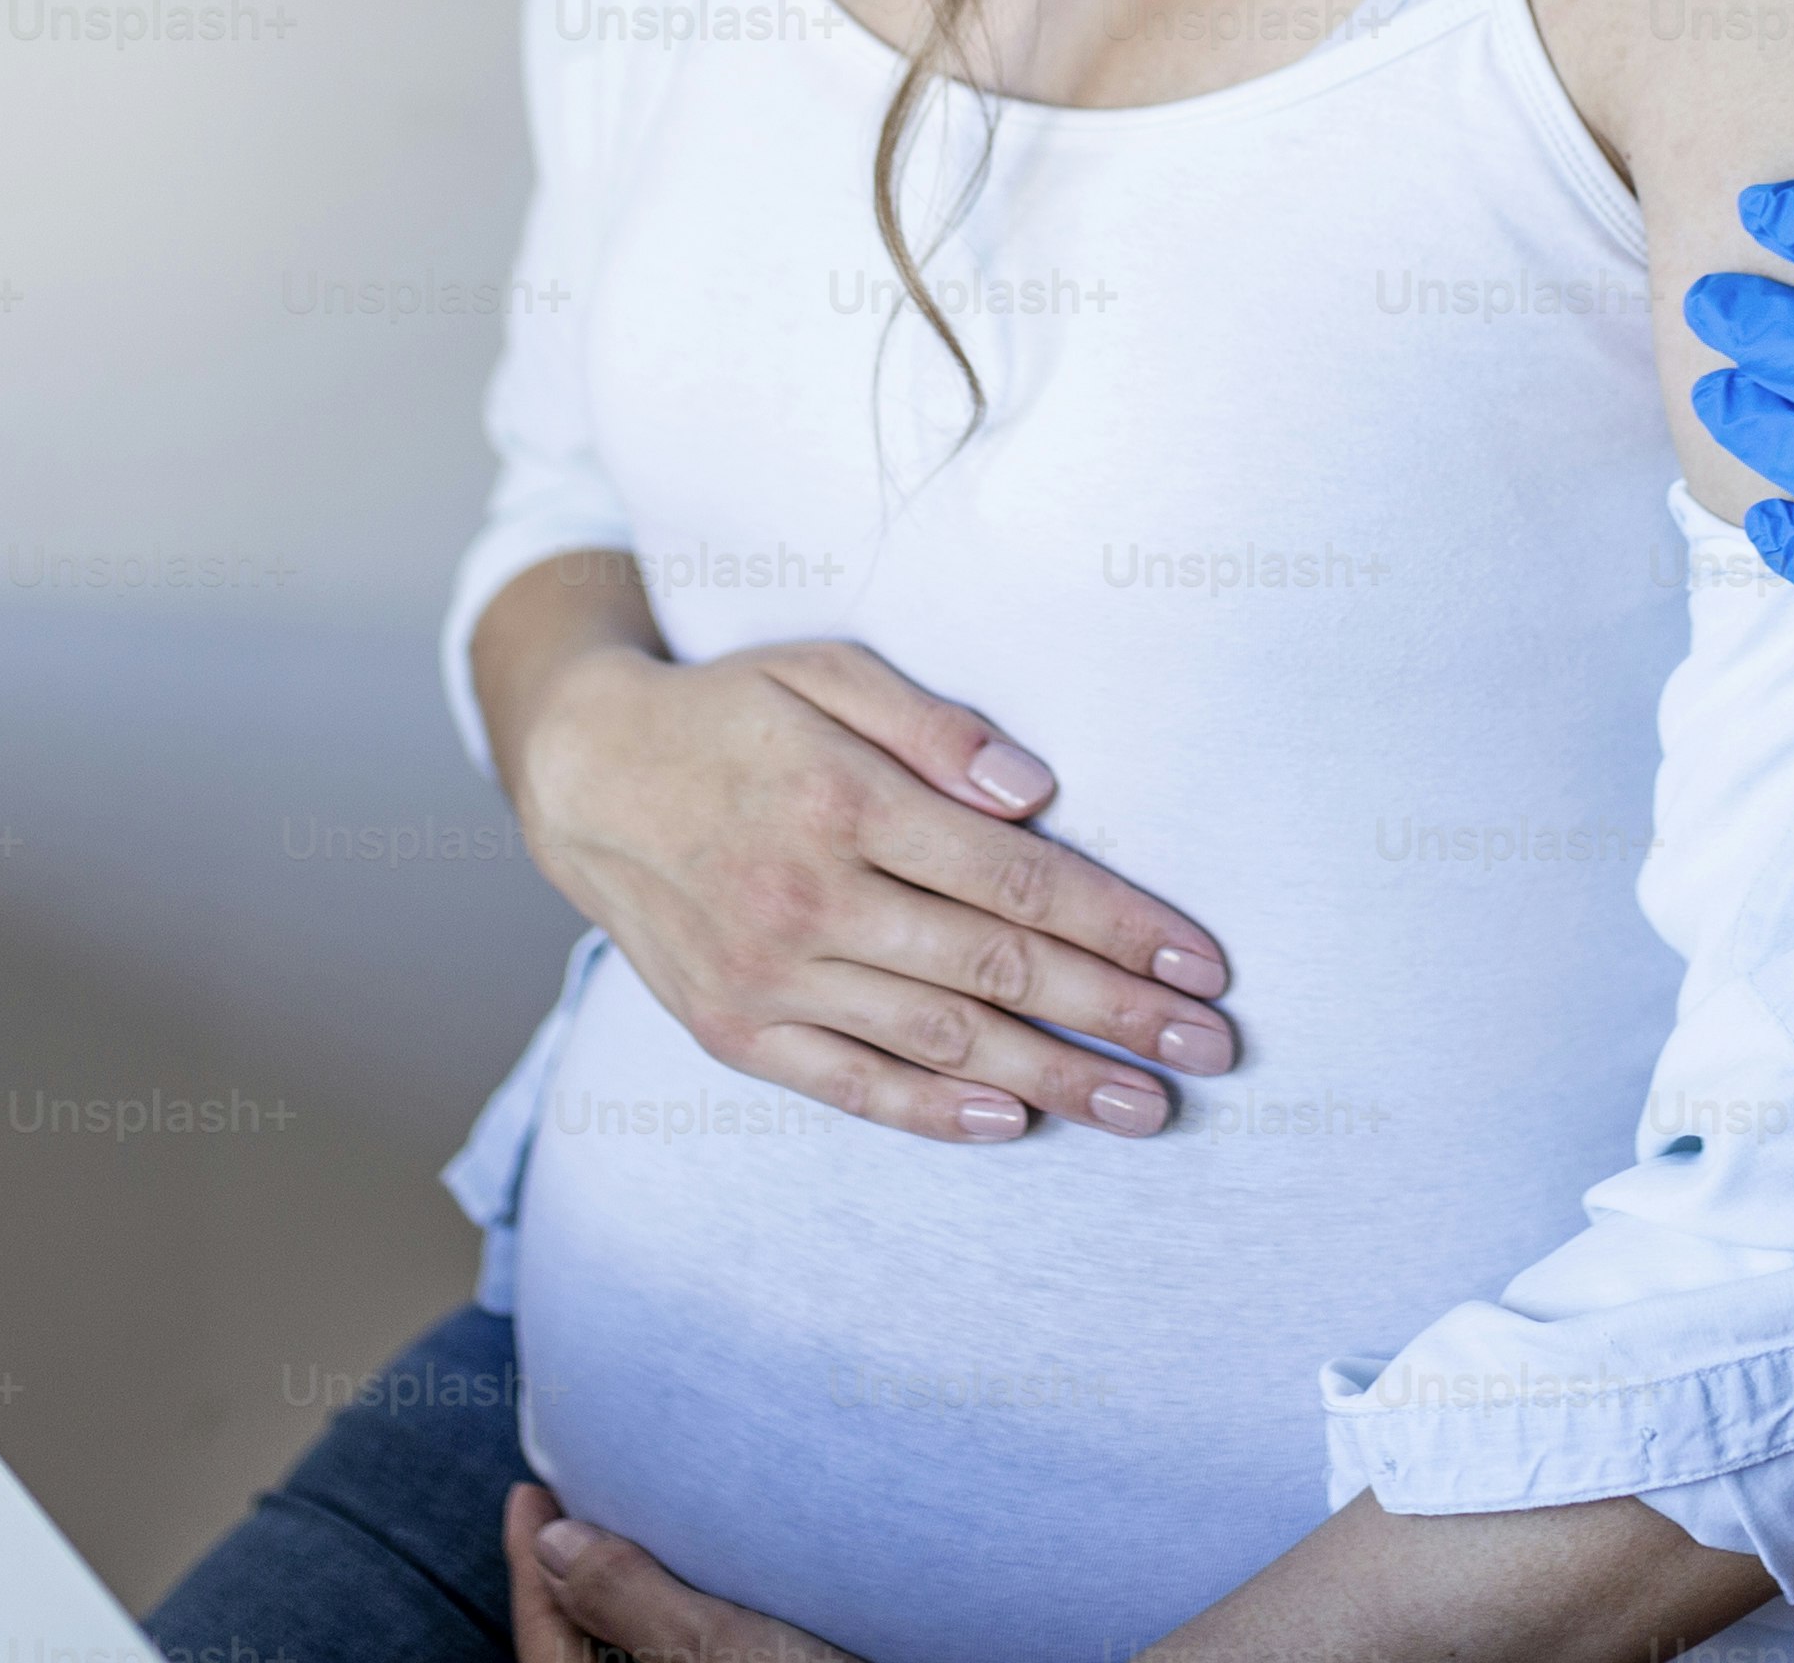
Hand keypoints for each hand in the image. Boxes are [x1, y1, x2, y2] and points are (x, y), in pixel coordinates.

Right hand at [497, 623, 1234, 1143]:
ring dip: (1054, 1079)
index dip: (1121, 926)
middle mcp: (810, 899)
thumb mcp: (825, 669)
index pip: (1017, 879)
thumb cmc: (729, 712)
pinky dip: (933, 1115)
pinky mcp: (733, 1031)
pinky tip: (1013, 1125)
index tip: (1202, 964)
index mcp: (846, 803)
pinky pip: (850, 1085)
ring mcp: (768, 976)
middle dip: (1118, 1015)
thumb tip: (1035, 790)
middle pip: (997, 969)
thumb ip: (933, 726)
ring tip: (1145, 1108)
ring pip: (939, 1042)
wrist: (582, 775)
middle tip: (1211, 1053)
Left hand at [516, 1484, 856, 1662]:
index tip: (527, 1493)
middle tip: (561, 1495)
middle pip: (586, 1645)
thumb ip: (625, 1597)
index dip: (529, 1566)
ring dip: (621, 1588)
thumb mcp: (714, 1643)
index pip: (548, 1639)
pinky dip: (666, 1604)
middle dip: (571, 1575)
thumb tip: (554, 1543)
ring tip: (618, 1518)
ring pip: (634, 1646)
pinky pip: (676, 1649)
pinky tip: (686, 1565)